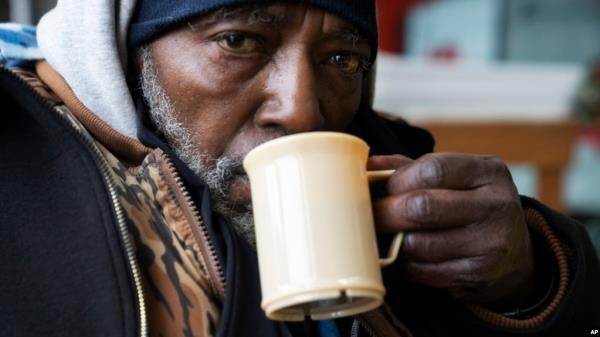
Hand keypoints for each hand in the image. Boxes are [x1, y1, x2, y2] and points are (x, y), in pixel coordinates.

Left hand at [369, 153, 535, 305]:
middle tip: (370, 215)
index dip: (397, 179)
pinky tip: (405, 256)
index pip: (433, 169)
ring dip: (391, 241)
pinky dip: (404, 264)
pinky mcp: (476, 276)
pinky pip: (421, 271)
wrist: (515, 255)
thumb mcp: (455, 178)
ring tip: (384, 235)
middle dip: (385, 212)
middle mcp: (495, 206)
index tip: (382, 188)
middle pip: (422, 207)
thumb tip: (366, 165)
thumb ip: (411, 168)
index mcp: (488, 172)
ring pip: (417, 244)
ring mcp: (489, 244)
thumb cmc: (470, 206)